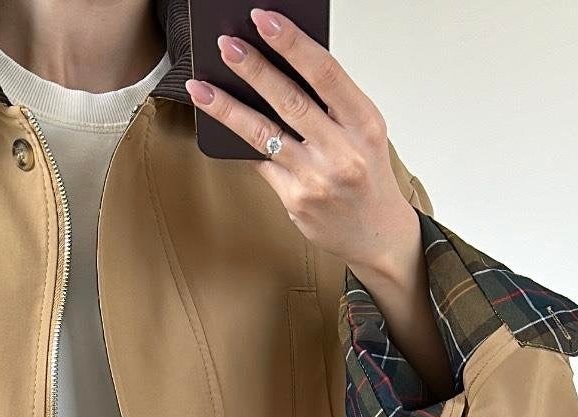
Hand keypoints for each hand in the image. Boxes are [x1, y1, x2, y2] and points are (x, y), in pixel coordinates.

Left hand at [184, 8, 420, 288]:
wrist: (376, 234)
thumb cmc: (367, 176)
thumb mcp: (363, 133)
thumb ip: (331, 105)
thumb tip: (282, 68)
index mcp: (364, 123)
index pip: (325, 73)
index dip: (292, 43)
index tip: (265, 20)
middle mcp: (342, 151)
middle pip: (290, 100)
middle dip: (254, 69)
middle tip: (227, 45)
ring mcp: (316, 178)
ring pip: (264, 134)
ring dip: (229, 108)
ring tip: (202, 87)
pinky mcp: (295, 200)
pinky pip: (261, 163)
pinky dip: (240, 142)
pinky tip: (220, 126)